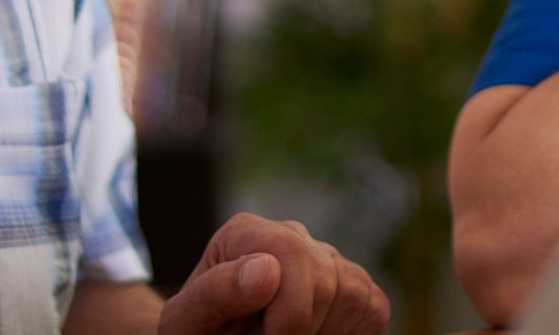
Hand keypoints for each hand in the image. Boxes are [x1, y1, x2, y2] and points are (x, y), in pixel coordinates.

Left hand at [157, 213, 388, 334]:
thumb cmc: (197, 333)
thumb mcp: (185, 322)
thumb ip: (213, 293)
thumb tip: (266, 268)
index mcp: (245, 233)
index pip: (291, 257)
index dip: (288, 316)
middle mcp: (293, 235)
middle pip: (327, 281)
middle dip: (301, 329)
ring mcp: (328, 258)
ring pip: (356, 296)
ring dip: (322, 333)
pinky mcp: (355, 286)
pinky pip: (373, 309)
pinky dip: (348, 334)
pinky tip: (314, 334)